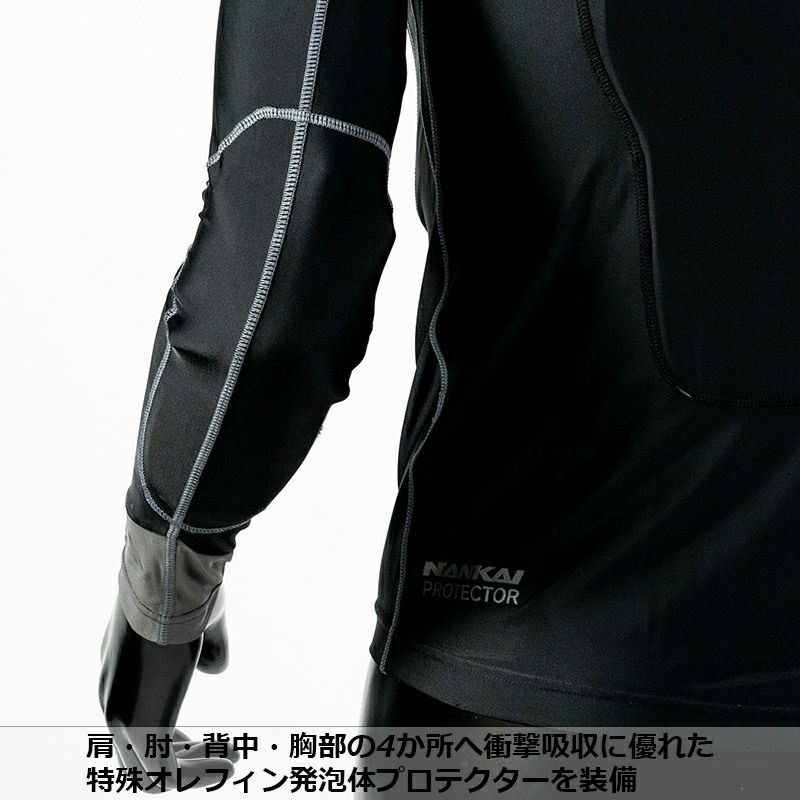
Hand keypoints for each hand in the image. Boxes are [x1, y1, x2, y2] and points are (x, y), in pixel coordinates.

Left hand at [99, 589, 239, 790]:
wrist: (171, 582)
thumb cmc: (187, 594)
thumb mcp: (200, 623)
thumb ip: (207, 647)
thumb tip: (215, 668)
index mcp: (122, 670)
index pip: (138, 722)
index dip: (177, 740)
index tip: (211, 741)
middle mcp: (114, 696)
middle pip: (138, 755)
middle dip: (186, 759)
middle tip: (227, 753)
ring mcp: (123, 712)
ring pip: (150, 771)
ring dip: (195, 772)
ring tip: (233, 759)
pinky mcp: (140, 723)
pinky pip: (164, 774)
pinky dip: (198, 776)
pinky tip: (228, 764)